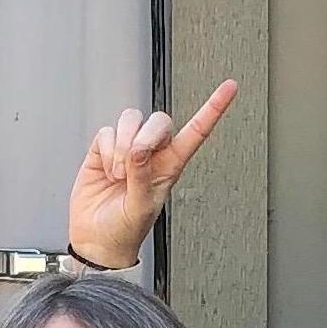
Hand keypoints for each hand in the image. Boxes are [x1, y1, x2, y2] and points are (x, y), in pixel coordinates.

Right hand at [69, 80, 238, 267]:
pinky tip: (106, 170)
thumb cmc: (126, 229)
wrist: (97, 240)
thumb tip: (138, 150)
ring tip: (118, 172)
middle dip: (144, 137)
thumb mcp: (141, 208)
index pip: (197, 132)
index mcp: (171, 167)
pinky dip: (105, 151)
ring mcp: (127, 150)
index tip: (229, 87)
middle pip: (159, 120)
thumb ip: (142, 177)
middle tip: (134, 161)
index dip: (213, 108)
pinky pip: (106, 132)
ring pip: (131, 119)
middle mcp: (152, 154)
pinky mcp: (104, 150)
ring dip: (122, 145)